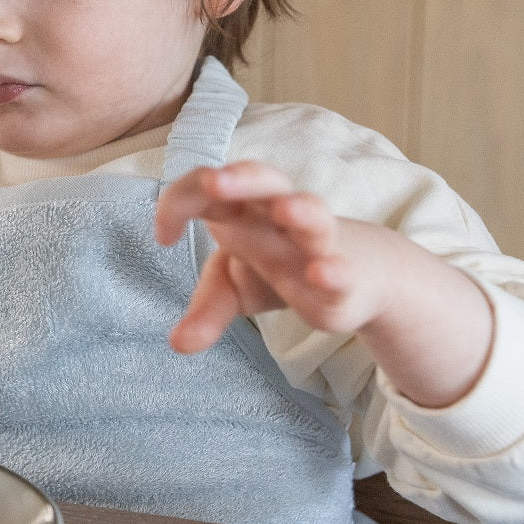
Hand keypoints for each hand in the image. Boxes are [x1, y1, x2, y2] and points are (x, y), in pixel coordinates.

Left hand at [154, 161, 391, 353]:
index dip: (179, 203)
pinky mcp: (345, 275)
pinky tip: (319, 273)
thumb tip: (177, 344)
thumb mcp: (236, 287)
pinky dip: (332, 270)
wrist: (360, 273)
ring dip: (299, 210)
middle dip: (239, 179)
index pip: (206, 187)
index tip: (163, 239)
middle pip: (263, 180)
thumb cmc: (282, 266)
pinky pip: (340, 268)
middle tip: (214, 182)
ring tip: (284, 210)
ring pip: (311, 214)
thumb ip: (207, 308)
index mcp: (243, 208)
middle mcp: (279, 214)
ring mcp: (316, 240)